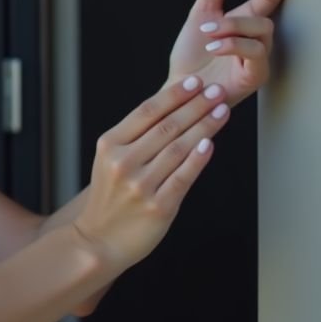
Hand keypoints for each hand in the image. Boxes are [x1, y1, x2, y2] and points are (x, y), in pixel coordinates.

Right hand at [72, 76, 230, 273]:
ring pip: (179, 148)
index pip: (147, 112)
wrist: (98, 239)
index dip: (174, 95)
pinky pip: (184, 177)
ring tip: (222, 110)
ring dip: (204, 126)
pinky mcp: (158, 207)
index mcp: (110, 146)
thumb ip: (136, 138)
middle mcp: (123, 163)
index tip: (195, 82)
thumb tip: (175, 110)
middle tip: (217, 91)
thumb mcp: (110, 161)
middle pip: (167, 127)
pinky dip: (199, 159)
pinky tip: (210, 143)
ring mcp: (141, 186)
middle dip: (196, 105)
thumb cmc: (110, 197)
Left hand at [165, 0, 288, 105]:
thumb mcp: (200, 13)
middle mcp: (255, 39)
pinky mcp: (256, 76)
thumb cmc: (192, 57)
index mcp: (244, 23)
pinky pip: (256, 53)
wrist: (180, 89)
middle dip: (239, 16)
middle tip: (208, 24)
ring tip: (207, 38)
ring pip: (263, 31)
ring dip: (232, 30)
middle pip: (266, 15)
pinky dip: (233, 45)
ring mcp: (258, 58)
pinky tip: (215, 47)